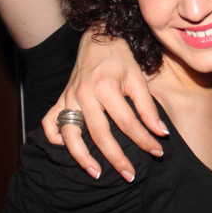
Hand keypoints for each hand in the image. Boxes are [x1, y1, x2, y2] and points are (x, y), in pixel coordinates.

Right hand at [42, 28, 167, 181]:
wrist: (98, 37)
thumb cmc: (120, 58)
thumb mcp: (138, 78)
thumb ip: (148, 107)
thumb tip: (161, 133)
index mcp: (105, 87)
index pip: (127, 122)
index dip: (144, 139)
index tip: (157, 150)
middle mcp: (84, 94)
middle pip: (99, 134)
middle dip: (116, 158)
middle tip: (130, 175)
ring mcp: (69, 97)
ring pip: (71, 134)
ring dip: (82, 157)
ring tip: (97, 173)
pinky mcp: (60, 99)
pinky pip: (50, 122)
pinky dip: (55, 137)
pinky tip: (67, 148)